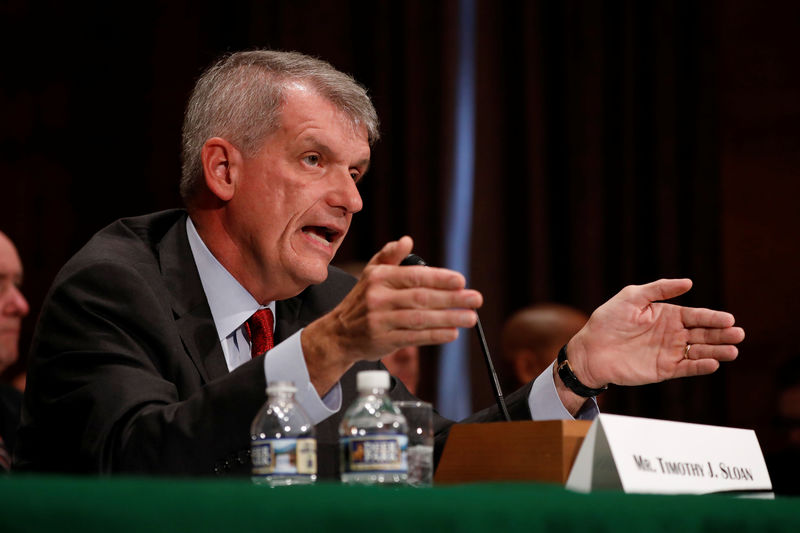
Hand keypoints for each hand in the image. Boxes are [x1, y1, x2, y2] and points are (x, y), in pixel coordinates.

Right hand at [302, 236, 481, 394]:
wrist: (338, 334)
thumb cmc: (362, 300)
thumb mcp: (371, 273)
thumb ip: (390, 255)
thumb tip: (407, 240)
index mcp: (379, 278)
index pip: (414, 276)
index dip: (439, 278)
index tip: (461, 281)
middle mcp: (378, 298)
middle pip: (421, 298)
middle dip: (452, 299)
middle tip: (475, 299)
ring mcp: (380, 320)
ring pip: (420, 319)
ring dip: (449, 318)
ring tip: (470, 318)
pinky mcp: (383, 340)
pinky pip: (414, 338)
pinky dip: (435, 336)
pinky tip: (453, 333)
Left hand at [566, 278, 744, 388]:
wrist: (590, 350)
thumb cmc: (607, 321)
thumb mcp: (631, 297)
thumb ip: (659, 289)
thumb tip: (689, 282)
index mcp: (667, 315)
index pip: (696, 316)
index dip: (713, 318)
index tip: (729, 319)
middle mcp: (672, 334)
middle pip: (703, 334)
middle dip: (721, 334)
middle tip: (738, 334)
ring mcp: (668, 352)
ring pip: (699, 352)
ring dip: (716, 351)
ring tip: (733, 351)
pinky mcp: (663, 370)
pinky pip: (686, 368)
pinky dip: (700, 366)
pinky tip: (713, 364)